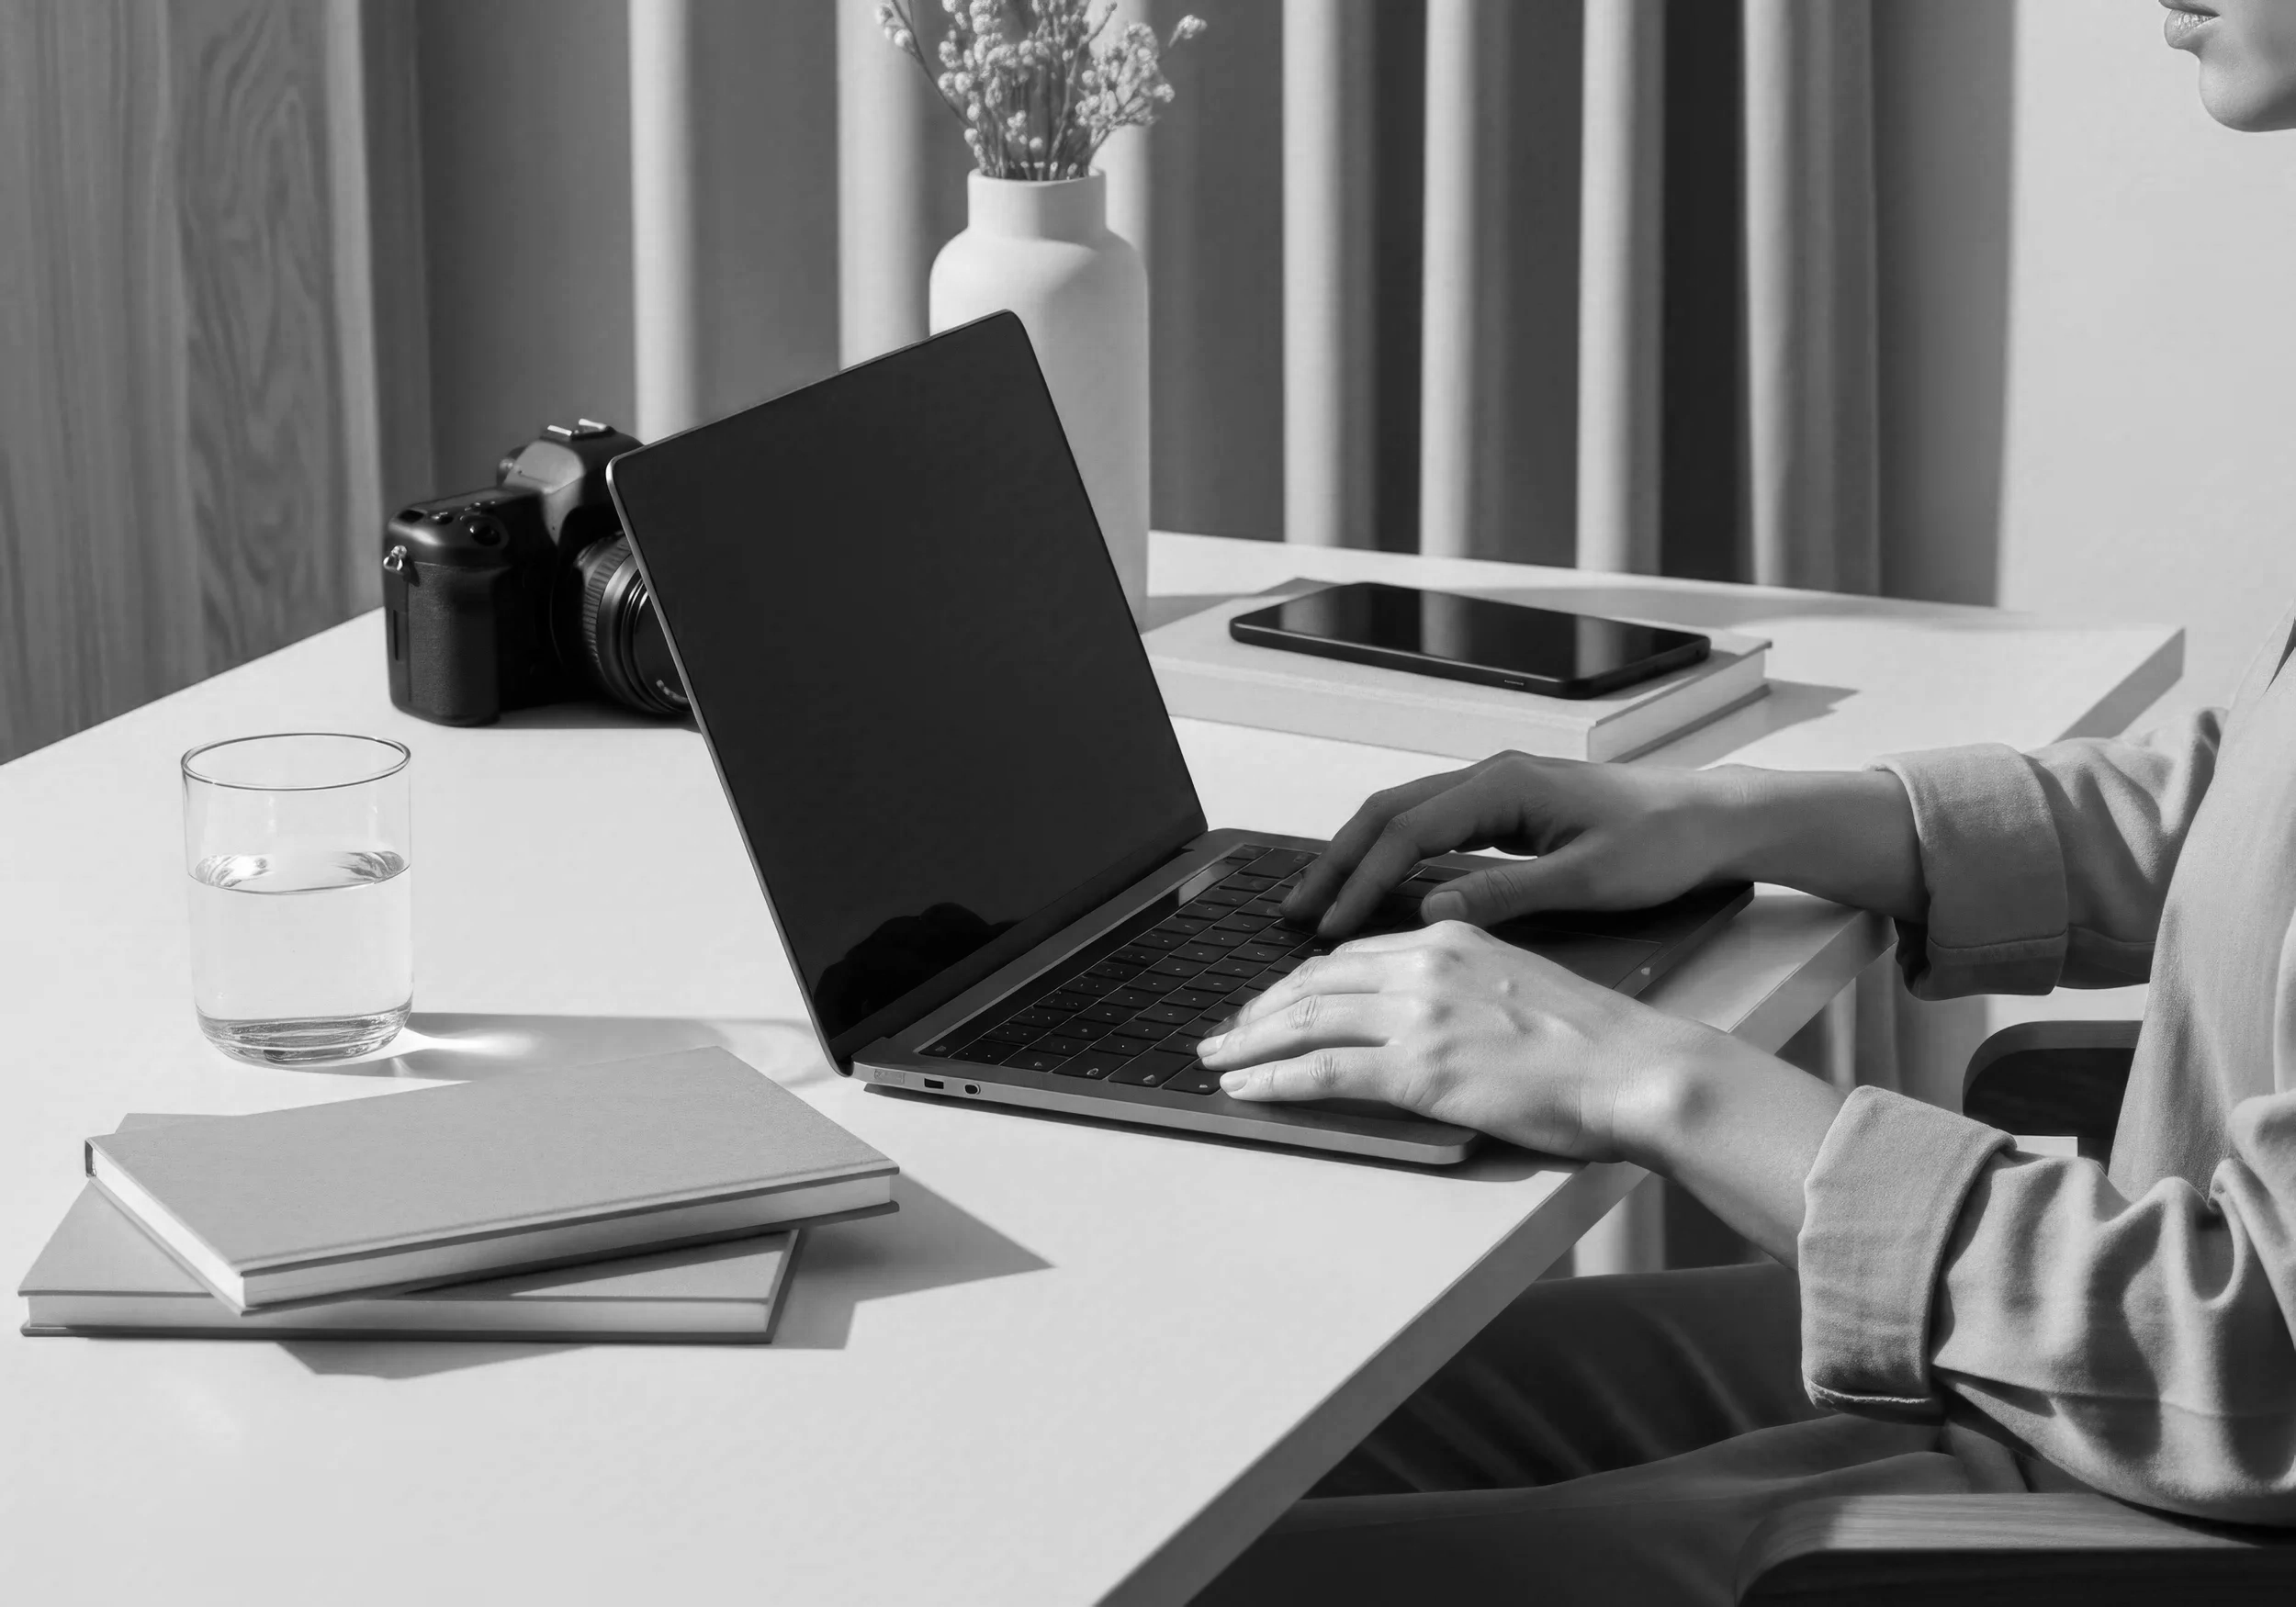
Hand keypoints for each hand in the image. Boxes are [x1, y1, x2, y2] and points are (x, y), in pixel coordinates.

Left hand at [1197, 920, 1728, 1161]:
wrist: (1635, 1068)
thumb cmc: (1594, 1043)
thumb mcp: (1518, 985)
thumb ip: (1463, 988)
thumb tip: (1428, 1017)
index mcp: (1451, 938)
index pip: (1351, 956)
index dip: (1299, 982)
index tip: (1272, 1002)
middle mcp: (1426, 964)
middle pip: (1315, 982)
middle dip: (1259, 1008)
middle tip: (1224, 1031)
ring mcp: (1420, 1015)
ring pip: (1306, 1021)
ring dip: (1250, 1042)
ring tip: (1217, 1059)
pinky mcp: (1420, 1068)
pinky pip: (1324, 1072)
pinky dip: (1275, 1080)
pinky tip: (1248, 1090)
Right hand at [1284, 752, 1748, 936]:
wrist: (1711, 820)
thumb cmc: (1663, 846)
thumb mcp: (1588, 878)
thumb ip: (1507, 893)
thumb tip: (1431, 911)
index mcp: (1504, 786)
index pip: (1407, 832)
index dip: (1362, 880)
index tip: (1330, 925)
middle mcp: (1490, 779)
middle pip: (1386, 813)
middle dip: (1335, 862)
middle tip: (1295, 911)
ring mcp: (1496, 791)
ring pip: (1402, 817)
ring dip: (1356, 857)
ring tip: (1318, 903)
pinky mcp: (1506, 811)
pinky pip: (1429, 828)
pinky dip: (1390, 857)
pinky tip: (1375, 890)